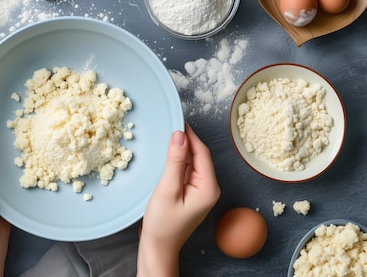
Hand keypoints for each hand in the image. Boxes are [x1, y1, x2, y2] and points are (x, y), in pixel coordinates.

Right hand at [137, 124, 219, 276]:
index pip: (202, 152)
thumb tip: (179, 135)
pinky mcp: (188, 193)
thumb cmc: (162, 224)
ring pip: (191, 162)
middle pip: (198, 155)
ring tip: (163, 136)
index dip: (190, 134)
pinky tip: (164, 155)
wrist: (157, 248)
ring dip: (179, 150)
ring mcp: (199, 191)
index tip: (176, 118)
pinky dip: (176, 161)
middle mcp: (208, 187)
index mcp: (208, 187)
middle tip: (167, 123)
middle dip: (184, 140)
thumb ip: (175, 161)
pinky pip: (185, 171)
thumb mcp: (167, 189)